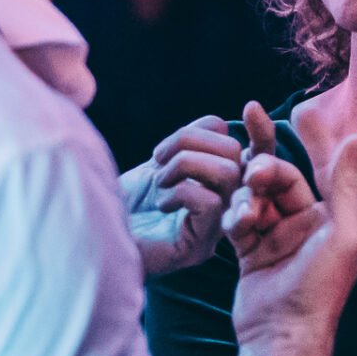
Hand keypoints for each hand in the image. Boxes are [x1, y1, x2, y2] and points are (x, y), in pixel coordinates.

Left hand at [122, 115, 244, 277]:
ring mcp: (214, 230)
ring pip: (227, 173)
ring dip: (184, 164)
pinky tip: (160, 203)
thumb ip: (190, 141)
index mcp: (221, 185)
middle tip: (158, 158)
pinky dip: (180, 191)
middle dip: (190, 141)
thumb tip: (220, 124)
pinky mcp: (199, 248)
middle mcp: (225, 208)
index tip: (250, 108)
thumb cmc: (124, 202)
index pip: (255, 151)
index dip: (260, 129)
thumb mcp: (159, 161)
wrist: (95, 236)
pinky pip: (210, 202)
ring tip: (158, 179)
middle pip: (235, 153)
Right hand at [226, 101, 356, 355]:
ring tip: (245, 216)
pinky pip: (237, 222)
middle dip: (260, 174)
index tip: (262, 110)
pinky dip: (234, 219)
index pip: (306, 170)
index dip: (285, 142)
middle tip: (251, 177)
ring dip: (244, 200)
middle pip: (273, 181)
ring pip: (251, 199)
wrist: (282, 334)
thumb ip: (347, 186)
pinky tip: (236, 228)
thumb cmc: (320, 288)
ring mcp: (273, 238)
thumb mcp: (344, 234)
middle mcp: (302, 224)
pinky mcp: (248, 253)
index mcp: (329, 217)